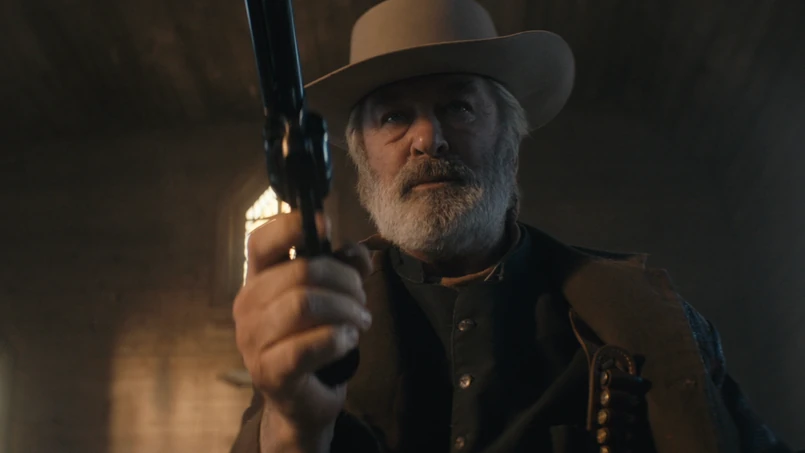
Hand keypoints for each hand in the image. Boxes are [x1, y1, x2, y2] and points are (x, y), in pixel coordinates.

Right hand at [233, 212, 372, 444]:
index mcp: (257, 279)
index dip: (292, 225)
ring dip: (345, 310)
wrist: (303, 398)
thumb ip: (346, 266)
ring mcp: (252, 340)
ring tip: (359, 321)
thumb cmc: (314, 337)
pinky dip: (339, 338)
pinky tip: (348, 340)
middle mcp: (247, 305)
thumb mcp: (333, 294)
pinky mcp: (269, 372)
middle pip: (300, 271)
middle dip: (345, 281)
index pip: (261, 241)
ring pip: (306, 304)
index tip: (326, 225)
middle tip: (361, 301)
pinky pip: (310, 345)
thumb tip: (354, 252)